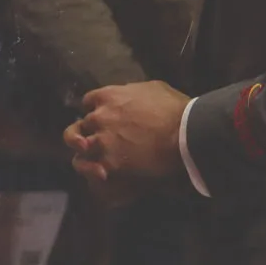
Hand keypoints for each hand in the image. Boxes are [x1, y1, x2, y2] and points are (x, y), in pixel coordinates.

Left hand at [64, 80, 190, 191]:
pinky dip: (95, 173)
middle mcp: (99, 116)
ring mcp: (102, 139)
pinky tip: (104, 176)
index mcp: (108, 96)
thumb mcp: (153, 88)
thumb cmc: (176, 109)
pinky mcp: (109, 161)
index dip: (92, 110)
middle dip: (88, 132)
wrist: (187, 132)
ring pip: (78, 148)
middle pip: (81, 125)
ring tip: (94, 161)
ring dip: (86, 154)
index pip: (87, 102)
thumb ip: (133, 92)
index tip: (100, 117)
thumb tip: (130, 95)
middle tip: (95, 141)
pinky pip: (91, 169)